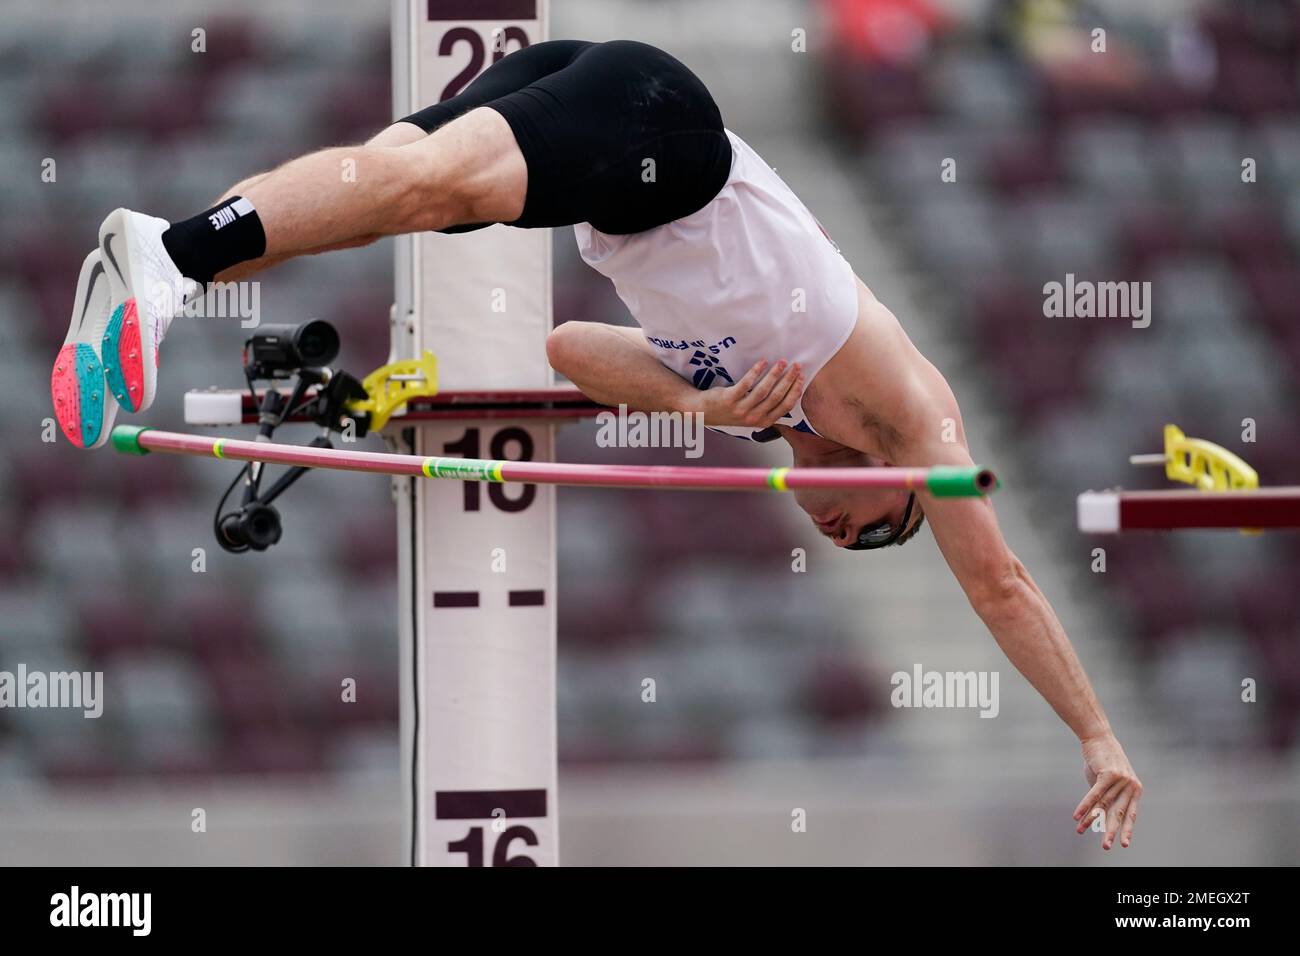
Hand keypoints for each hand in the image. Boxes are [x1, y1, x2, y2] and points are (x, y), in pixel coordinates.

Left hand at [694, 359, 802, 428]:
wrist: (704, 412)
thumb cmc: (731, 411)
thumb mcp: (752, 416)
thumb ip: (768, 409)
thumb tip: (789, 393)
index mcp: (763, 422)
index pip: (785, 407)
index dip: (795, 391)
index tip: (801, 377)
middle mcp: (753, 418)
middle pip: (776, 397)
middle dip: (789, 380)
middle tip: (796, 366)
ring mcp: (741, 409)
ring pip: (763, 390)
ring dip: (775, 374)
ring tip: (782, 361)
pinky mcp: (730, 399)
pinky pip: (746, 383)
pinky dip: (756, 371)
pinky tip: (762, 361)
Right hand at [1074, 733, 1141, 849]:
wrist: (1098, 738)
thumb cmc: (1102, 760)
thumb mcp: (1107, 781)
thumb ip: (1108, 797)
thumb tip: (1100, 817)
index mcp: (1135, 789)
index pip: (1130, 814)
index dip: (1126, 829)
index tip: (1124, 844)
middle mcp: (1131, 786)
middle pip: (1118, 813)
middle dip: (1110, 830)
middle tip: (1106, 847)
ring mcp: (1122, 780)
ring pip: (1102, 805)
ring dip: (1090, 819)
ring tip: (1081, 831)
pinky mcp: (1109, 775)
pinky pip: (1095, 795)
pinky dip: (1084, 806)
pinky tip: (1077, 816)